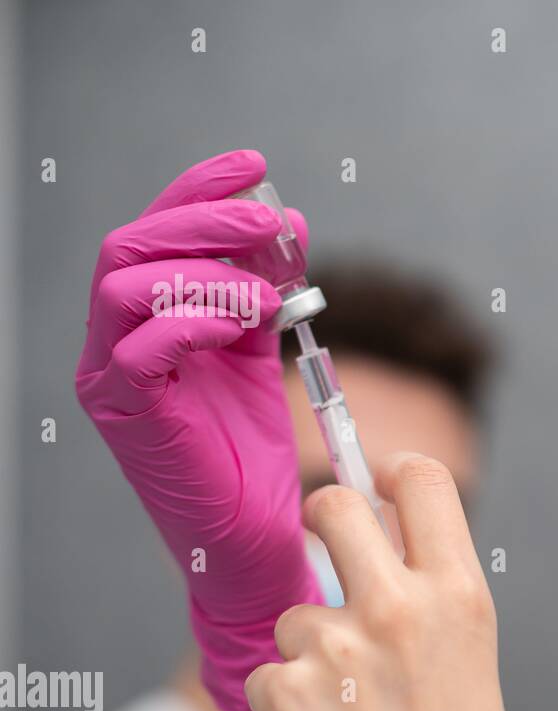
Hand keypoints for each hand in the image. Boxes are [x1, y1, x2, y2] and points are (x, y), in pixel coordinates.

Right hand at [75, 149, 322, 710]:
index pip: (156, 235)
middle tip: (269, 221)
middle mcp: (116, 344)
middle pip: (131, 246)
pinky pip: (142, 346)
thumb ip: (266, 292)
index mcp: (146, 323)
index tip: (255, 165)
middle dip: (205, 221)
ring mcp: (113, 378)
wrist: (254, 541)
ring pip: (127, 283)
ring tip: (268, 287)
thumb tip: (287, 224)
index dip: (200, 191)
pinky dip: (195, 319)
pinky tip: (248, 320)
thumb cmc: (254, 455)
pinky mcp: (129, 415)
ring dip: (205, 267)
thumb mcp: (261, 356)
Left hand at [246, 453, 540, 710]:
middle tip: (320, 542)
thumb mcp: (471, 665)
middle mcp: (401, 608)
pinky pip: (267, 675)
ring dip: (306, 650)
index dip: (389, 473)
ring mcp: (338, 648)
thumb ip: (429, 604)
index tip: (373, 480)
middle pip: (334, 506)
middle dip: (321, 518)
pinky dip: (284, 708)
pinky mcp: (286, 696)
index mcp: (462, 597)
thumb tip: (378, 555)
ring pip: (293, 610)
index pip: (421, 481)